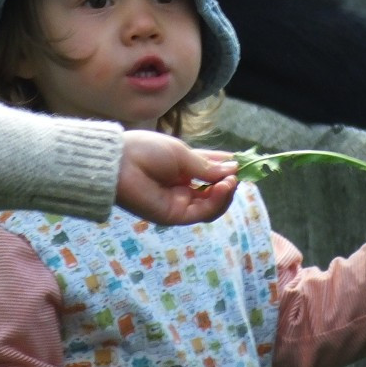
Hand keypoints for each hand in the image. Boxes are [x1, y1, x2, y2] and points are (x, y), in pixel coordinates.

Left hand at [117, 131, 237, 224]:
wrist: (121, 163)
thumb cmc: (147, 150)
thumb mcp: (183, 154)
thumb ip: (207, 166)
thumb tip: (233, 169)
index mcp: (183, 169)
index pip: (212, 172)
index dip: (229, 168)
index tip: (244, 162)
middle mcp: (183, 188)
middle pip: (215, 192)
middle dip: (230, 182)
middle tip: (240, 173)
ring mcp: (180, 203)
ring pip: (212, 206)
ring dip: (226, 193)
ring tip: (232, 181)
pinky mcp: (175, 216)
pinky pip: (203, 213)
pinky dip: (217, 201)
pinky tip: (224, 187)